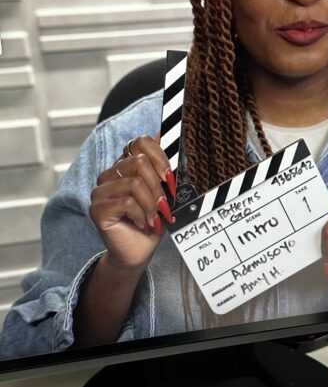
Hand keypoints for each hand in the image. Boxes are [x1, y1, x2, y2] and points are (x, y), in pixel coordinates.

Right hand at [89, 135, 175, 271]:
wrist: (139, 251)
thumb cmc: (152, 220)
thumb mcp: (164, 191)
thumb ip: (164, 166)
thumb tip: (166, 135)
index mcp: (125, 165)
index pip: (140, 142)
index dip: (160, 157)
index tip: (170, 178)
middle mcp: (110, 174)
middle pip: (139, 162)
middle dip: (158, 187)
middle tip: (164, 205)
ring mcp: (100, 191)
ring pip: (134, 184)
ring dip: (151, 204)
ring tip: (153, 217)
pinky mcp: (97, 208)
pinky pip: (126, 202)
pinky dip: (141, 214)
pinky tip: (142, 223)